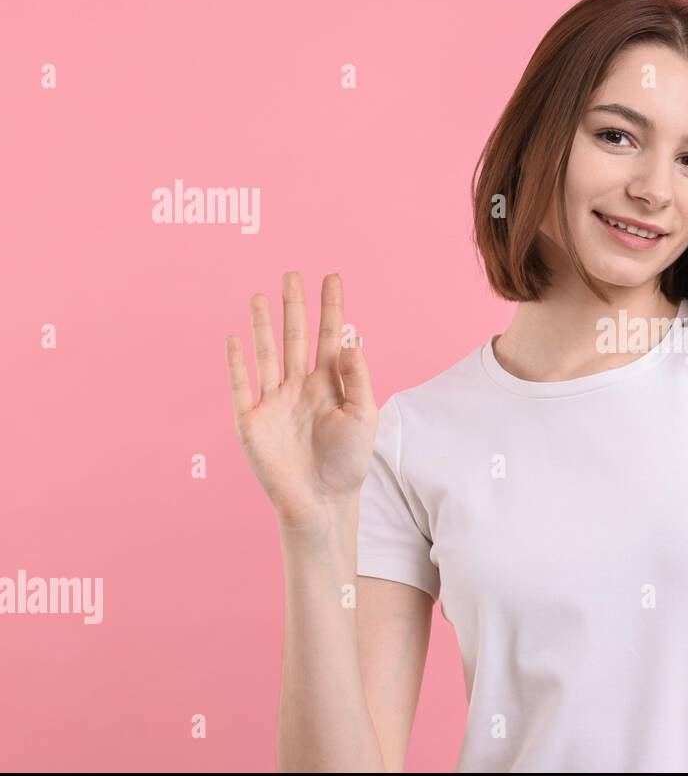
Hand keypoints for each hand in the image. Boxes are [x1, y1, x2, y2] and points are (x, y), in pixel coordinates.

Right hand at [225, 272, 377, 528]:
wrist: (322, 500)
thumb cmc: (348, 462)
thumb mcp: (363, 416)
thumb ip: (358, 379)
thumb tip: (352, 341)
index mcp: (329, 384)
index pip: (330, 336)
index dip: (331, 307)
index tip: (332, 277)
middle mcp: (300, 386)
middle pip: (295, 337)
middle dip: (295, 306)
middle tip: (292, 274)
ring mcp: (274, 401)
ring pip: (267, 353)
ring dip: (264, 325)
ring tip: (263, 296)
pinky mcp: (252, 420)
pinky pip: (242, 385)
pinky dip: (237, 362)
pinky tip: (235, 338)